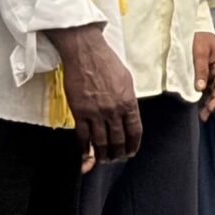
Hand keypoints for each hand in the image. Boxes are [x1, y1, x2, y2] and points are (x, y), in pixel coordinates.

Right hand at [55, 25, 142, 164]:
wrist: (86, 54)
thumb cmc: (107, 63)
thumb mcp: (127, 80)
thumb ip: (128, 99)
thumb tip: (128, 114)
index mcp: (129, 102)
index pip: (135, 130)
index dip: (134, 144)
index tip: (132, 151)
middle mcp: (113, 110)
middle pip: (118, 139)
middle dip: (118, 153)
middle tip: (116, 159)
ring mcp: (95, 112)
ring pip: (100, 141)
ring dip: (102, 154)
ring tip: (103, 160)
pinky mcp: (79, 112)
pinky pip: (82, 135)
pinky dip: (84, 148)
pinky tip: (85, 154)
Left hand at [194, 32, 214, 122]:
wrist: (192, 27)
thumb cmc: (198, 38)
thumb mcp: (199, 52)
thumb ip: (200, 70)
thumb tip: (200, 89)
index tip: (209, 110)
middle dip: (211, 103)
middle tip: (203, 117)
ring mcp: (213, 69)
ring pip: (212, 88)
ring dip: (206, 100)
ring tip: (201, 114)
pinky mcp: (206, 70)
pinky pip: (206, 84)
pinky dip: (203, 94)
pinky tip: (198, 102)